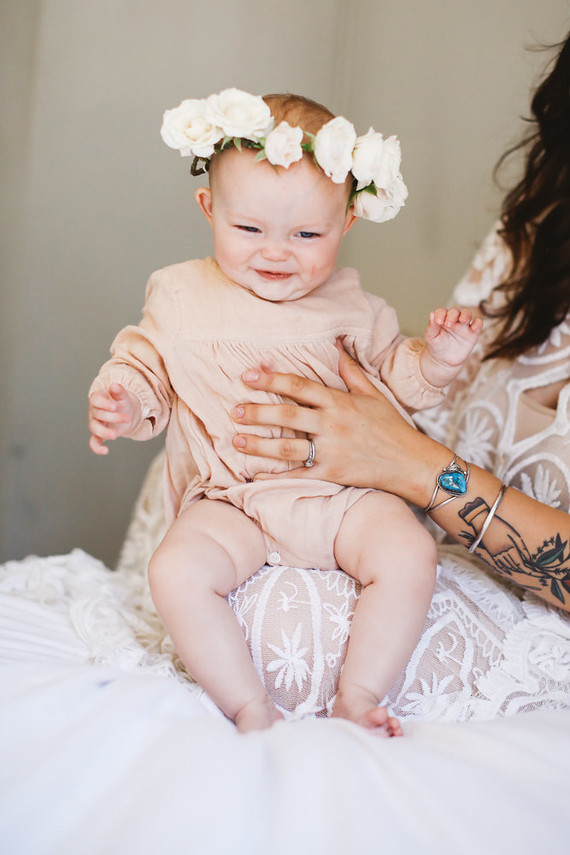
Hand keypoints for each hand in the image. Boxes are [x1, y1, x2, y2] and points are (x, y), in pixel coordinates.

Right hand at [88, 383, 139, 454]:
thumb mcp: (123, 396)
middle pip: (98, 414)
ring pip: (94, 428)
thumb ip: (119, 391)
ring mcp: (96, 423)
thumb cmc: (122, 402)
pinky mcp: (99, 435)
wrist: (126, 413)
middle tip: (127, 418)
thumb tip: (114, 385)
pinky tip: (105, 451)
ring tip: (116, 435)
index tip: (115, 406)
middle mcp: (94, 411)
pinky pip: (94, 442)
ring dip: (104, 432)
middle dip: (113, 417)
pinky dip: (97, 448)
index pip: (95, 400)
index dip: (104, 404)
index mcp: (98, 399)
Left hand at [231, 344, 447, 505]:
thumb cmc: (392, 427)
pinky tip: (257, 475)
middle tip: (234, 410)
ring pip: (288, 447)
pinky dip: (277, 476)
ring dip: (259, 444)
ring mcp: (332, 451)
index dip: (272, 380)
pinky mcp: (332, 474)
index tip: (249, 376)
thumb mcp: (374, 394)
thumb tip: (337, 345)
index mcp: (340, 402)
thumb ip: (351, 371)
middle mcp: (333, 425)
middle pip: (287, 415)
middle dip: (257, 412)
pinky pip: (299, 475)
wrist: (411, 463)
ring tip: (237, 440)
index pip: (299, 386)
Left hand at [421, 307, 481, 385]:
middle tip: (448, 324)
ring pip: (467, 314)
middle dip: (452, 315)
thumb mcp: (431, 337)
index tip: (438, 322)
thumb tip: (432, 313)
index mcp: (442, 319)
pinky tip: (474, 327)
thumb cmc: (436, 346)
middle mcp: (454, 320)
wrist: (444, 361)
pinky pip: (478, 324)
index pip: (442, 311)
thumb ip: (432, 326)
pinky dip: (478, 323)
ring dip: (466, 315)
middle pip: (455, 311)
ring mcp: (464, 326)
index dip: (440, 314)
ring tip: (462, 320)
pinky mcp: (473, 333)